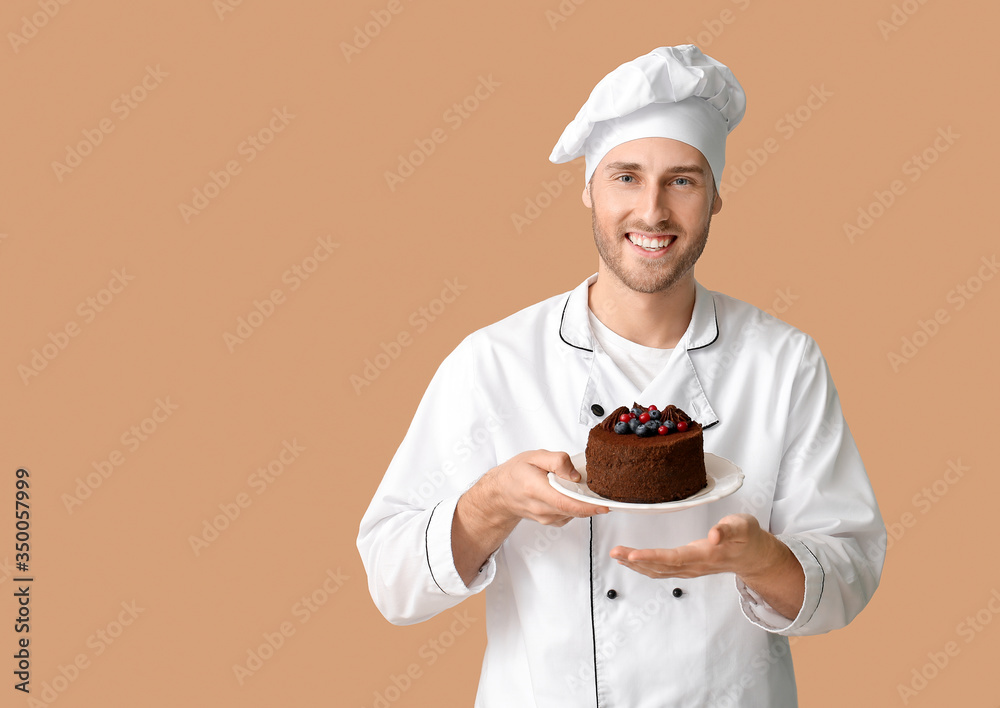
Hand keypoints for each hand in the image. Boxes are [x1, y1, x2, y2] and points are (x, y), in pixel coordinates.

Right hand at [484, 449, 608, 526]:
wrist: (501, 492)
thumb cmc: (516, 473)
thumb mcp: (535, 456)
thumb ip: (557, 461)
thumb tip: (575, 474)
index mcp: (536, 489)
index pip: (565, 502)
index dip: (587, 506)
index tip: (604, 506)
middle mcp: (541, 508)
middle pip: (573, 510)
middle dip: (591, 503)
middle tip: (602, 491)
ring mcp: (546, 517)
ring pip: (573, 513)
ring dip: (583, 503)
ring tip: (580, 488)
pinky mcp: (551, 521)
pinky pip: (570, 515)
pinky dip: (576, 506)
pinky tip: (570, 495)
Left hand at [610, 513, 804, 618]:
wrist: (754, 556)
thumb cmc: (747, 537)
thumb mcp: (743, 526)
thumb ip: (728, 529)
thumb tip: (714, 535)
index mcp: (705, 555)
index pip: (674, 558)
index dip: (652, 557)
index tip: (633, 554)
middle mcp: (694, 566)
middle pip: (660, 566)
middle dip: (636, 560)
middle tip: (614, 551)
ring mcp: (690, 569)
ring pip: (658, 571)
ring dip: (636, 564)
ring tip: (616, 555)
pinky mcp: (687, 568)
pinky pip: (662, 571)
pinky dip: (644, 566)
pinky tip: (632, 561)